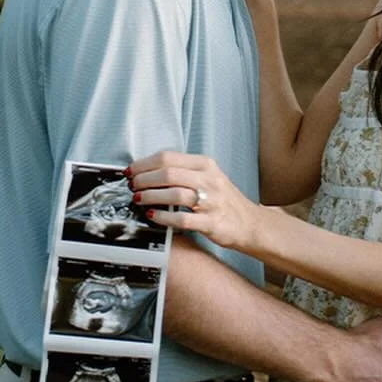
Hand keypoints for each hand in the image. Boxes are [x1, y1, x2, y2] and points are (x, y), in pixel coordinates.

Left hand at [128, 150, 260, 255]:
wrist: (250, 223)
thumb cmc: (224, 201)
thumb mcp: (208, 177)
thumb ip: (183, 172)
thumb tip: (147, 171)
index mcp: (205, 165)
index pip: (168, 157)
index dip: (144, 164)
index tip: (130, 171)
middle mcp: (209, 180)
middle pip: (168, 173)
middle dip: (144, 179)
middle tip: (132, 186)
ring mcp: (212, 201)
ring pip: (174, 193)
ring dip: (150, 196)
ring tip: (138, 199)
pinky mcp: (212, 222)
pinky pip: (182, 218)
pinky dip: (163, 217)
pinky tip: (152, 215)